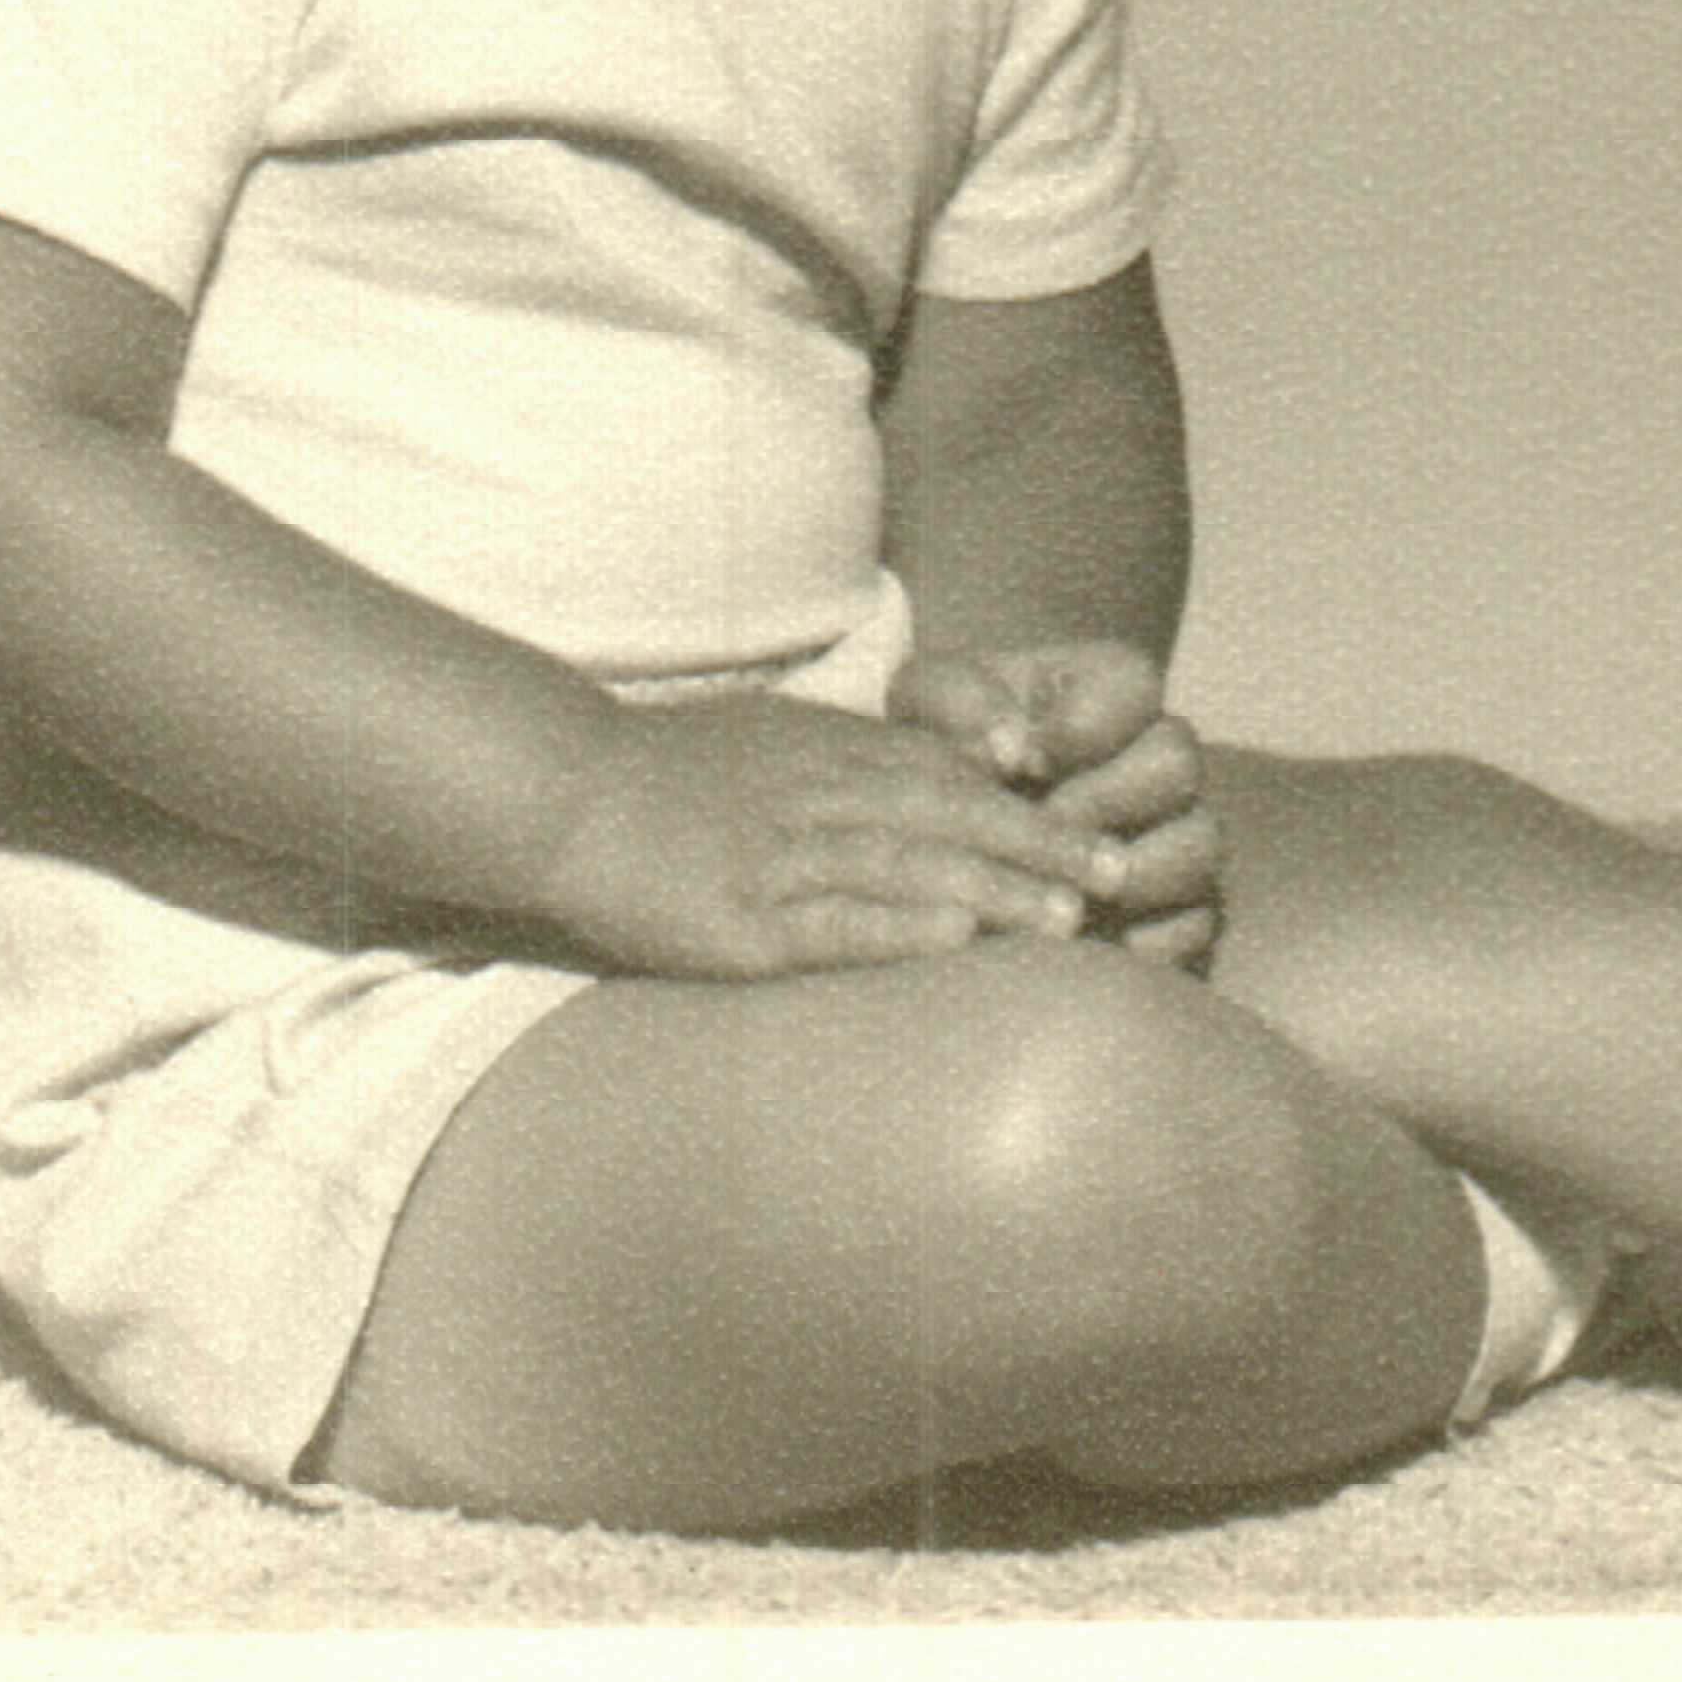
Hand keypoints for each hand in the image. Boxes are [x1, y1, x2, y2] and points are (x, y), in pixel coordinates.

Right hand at [535, 686, 1132, 982]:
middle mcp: (816, 798)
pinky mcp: (738, 924)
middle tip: (1116, 877)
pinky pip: (830, 925)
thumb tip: (947, 778)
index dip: (1032, 809)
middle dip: (1038, 848)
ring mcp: (779, 860)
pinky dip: (897, 931)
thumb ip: (857, 755)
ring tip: (1066, 921)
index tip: (1102, 836)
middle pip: (948, 817)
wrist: (565, 793)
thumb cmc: (671, 770)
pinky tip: (955, 944)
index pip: (952, 779)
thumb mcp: (775, 736)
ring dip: (993, 892)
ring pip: (905, 868)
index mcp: (827, 753)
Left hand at [892, 641, 1220, 968]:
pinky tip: (1082, 948)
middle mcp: (1158, 756)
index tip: (1020, 761)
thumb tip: (1010, 747)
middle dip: (1107, 799)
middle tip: (1044, 829)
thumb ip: (961, 705)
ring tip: (1063, 895)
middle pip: (1179, 764)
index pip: (1135, 688)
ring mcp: (1178, 833)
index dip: (1080, 729)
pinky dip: (1144, 942)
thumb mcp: (930, 702)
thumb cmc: (941, 743)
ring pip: (1201, 846)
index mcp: (1109, 686)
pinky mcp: (1180, 910)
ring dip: (1132, 874)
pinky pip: (1195, 928)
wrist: (944, 824)